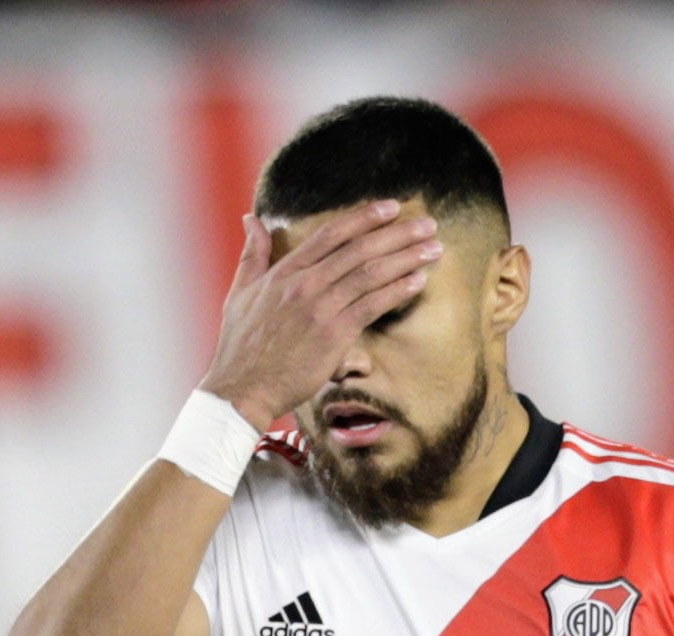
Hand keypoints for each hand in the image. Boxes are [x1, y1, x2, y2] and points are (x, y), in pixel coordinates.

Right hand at [201, 201, 441, 431]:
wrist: (240, 390)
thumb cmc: (240, 347)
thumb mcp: (239, 293)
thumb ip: (252, 254)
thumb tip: (252, 220)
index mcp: (284, 273)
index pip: (331, 235)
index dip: (364, 218)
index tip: (390, 208)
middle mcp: (304, 285)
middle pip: (359, 249)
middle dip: (397, 234)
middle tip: (427, 225)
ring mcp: (320, 309)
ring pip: (370, 274)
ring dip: (406, 258)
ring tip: (433, 248)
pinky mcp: (333, 335)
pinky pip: (372, 305)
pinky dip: (397, 290)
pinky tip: (418, 280)